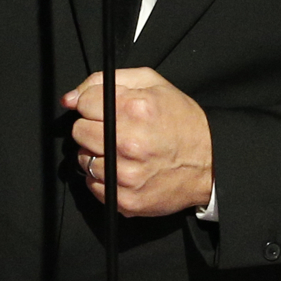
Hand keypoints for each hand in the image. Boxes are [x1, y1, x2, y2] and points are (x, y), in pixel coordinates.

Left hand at [65, 68, 213, 217]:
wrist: (210, 162)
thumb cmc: (182, 121)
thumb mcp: (152, 84)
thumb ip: (106, 81)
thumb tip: (70, 98)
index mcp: (136, 110)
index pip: (84, 103)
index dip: (93, 104)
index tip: (104, 110)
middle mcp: (129, 143)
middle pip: (79, 131)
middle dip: (93, 127)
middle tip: (114, 130)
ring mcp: (127, 175)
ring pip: (83, 159)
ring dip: (96, 154)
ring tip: (121, 151)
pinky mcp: (126, 199)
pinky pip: (93, 185)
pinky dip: (103, 178)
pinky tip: (123, 169)